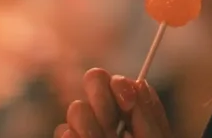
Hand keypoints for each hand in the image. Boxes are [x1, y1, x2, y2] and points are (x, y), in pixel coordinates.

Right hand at [53, 68, 172, 137]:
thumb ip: (148, 115)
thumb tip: (138, 83)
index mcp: (129, 110)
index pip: (114, 79)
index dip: (118, 86)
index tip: (127, 104)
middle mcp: (105, 117)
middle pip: (91, 81)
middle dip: (102, 101)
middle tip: (113, 125)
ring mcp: (85, 133)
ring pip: (76, 110)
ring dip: (90, 125)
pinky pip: (64, 134)